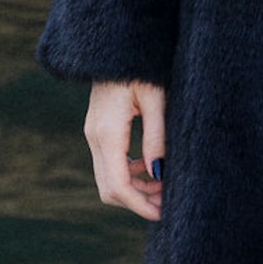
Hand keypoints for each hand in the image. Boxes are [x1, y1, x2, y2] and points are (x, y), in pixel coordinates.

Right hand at [85, 78, 165, 220]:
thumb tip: (159, 174)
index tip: (162, 215)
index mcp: (107, 133)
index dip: (140, 206)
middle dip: (138, 202)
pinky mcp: (99, 131)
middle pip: (110, 189)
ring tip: (165, 186)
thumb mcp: (156, 99)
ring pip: (108, 179)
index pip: (118, 185)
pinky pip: (110, 165)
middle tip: (168, 204)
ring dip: (135, 190)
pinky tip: (151, 168)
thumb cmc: (141, 67)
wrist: (116, 48)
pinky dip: (129, 175)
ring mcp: (93, 135)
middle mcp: (95, 138)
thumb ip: (156, 137)